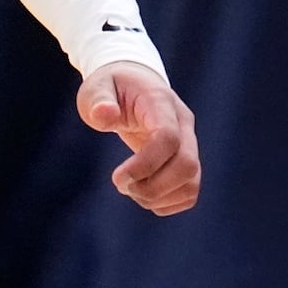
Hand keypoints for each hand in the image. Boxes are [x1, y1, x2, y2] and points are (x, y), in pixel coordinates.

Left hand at [78, 62, 199, 214]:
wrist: (132, 84)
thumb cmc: (111, 87)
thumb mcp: (96, 87)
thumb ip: (98, 100)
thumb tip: (104, 115)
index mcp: (161, 102)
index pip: (168, 138)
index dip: (146, 165)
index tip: (116, 178)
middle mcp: (182, 123)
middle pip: (187, 165)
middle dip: (153, 187)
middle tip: (122, 186)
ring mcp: (189, 142)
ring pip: (191, 183)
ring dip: (159, 197)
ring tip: (130, 190)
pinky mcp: (187, 159)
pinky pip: (189, 191)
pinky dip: (166, 202)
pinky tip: (143, 194)